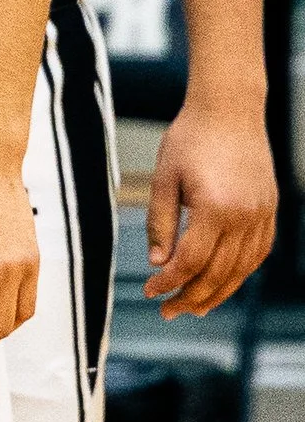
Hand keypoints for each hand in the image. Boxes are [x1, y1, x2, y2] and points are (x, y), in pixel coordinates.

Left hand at [146, 95, 278, 314]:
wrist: (229, 110)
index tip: (150, 291)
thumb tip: (158, 263)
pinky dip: (240, 273)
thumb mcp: (164, 177)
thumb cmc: (190, 138)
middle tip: (167, 311)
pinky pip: (257, 254)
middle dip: (191, 297)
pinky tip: (222, 282)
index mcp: (215, 209)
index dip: (170, 282)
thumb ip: (160, 222)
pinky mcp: (270, 212)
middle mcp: (245, 218)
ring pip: (242, 270)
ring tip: (193, 307)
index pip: (192, 261)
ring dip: (218, 293)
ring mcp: (262, 216)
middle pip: (219, 274)